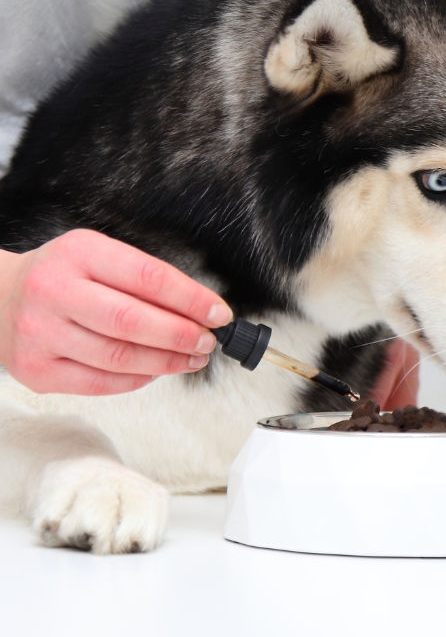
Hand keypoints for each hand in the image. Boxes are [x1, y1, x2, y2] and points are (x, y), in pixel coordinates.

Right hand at [0, 230, 232, 394]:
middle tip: (207, 341)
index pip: (149, 277)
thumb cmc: (60, 276)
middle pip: (133, 321)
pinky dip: (137, 380)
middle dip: (182, 335)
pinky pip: (99, 382)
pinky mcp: (36, 370)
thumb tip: (199, 310)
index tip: (219, 313)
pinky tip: (156, 371)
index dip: (192, 299)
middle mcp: (54, 291)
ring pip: (119, 357)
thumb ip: (143, 280)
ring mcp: (41, 333)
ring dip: (166, 361)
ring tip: (191, 358)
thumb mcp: (98, 257)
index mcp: (79, 253)